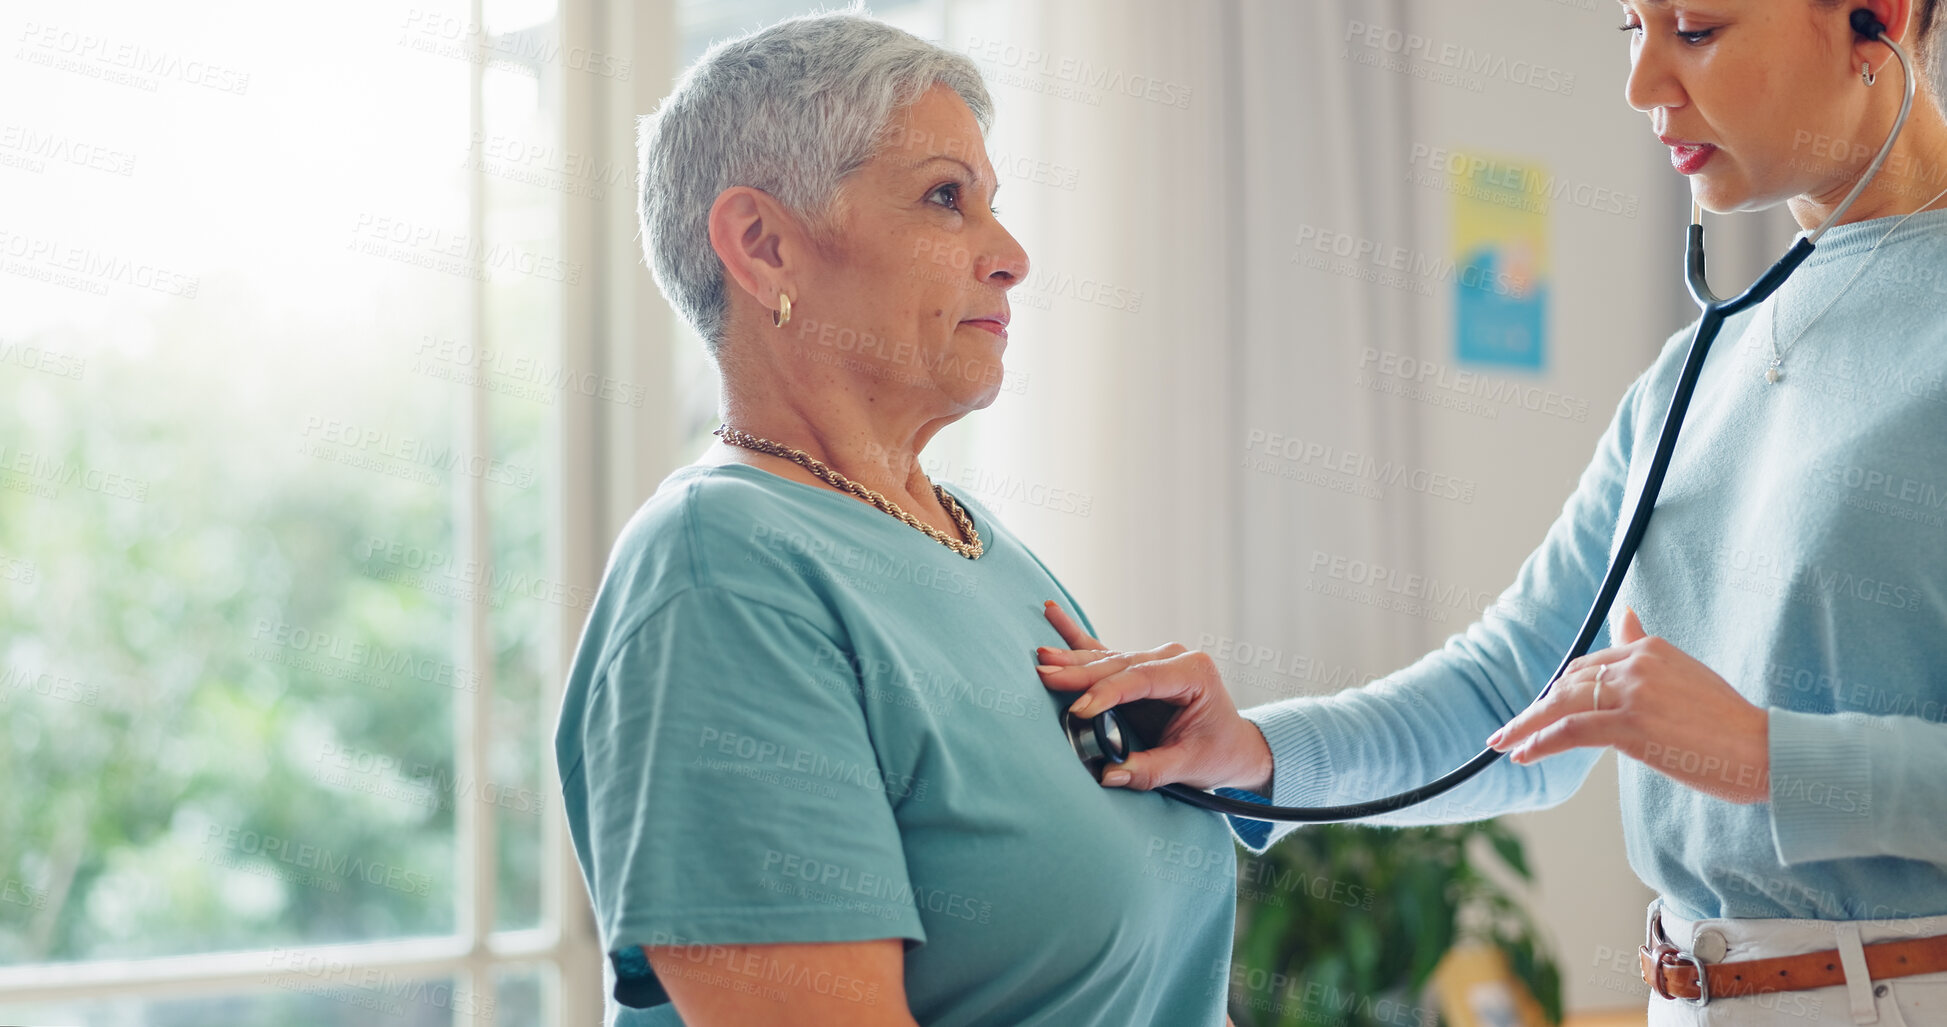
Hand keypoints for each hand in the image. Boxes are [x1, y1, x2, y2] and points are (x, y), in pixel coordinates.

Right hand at [1036, 601, 1273, 794]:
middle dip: (1079, 671)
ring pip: (1107, 657)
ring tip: (1041, 655)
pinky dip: (1076, 639)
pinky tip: (1053, 612)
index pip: (1142, 679)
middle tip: (1043, 673)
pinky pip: (1104, 652)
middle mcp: (1174, 657)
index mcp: (1194, 672)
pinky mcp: (1139, 667)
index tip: (1079, 709)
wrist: (1234, 744)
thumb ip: (1151, 769)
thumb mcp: (1191, 766)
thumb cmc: (1218, 753)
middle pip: (1119, 664)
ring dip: (1072, 658)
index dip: (1108, 693)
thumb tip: (1109, 774)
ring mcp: (1155, 658)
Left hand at [1485, 606, 1769, 802]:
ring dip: (1525, 726)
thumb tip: (1626, 614)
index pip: (1589, 665)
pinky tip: (1521, 755)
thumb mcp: (1686, 673)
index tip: (1542, 710)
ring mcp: (1633, 692)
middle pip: (1569, 682)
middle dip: (1537, 708)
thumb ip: (1646, 647)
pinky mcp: (1631, 724)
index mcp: (1650, 648)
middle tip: (1509, 730)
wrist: (1767, 751)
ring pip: (1561, 704)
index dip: (1561, 691)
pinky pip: (1570, 730)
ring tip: (1502, 743)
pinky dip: (1540, 742)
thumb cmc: (1730, 723)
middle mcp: (1637, 662)